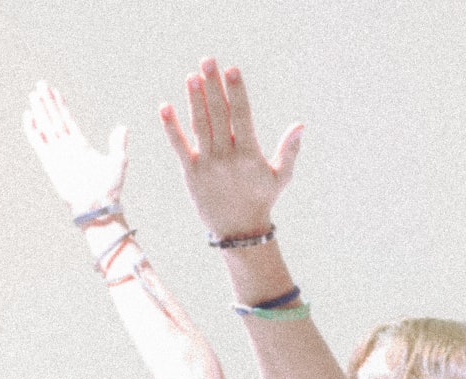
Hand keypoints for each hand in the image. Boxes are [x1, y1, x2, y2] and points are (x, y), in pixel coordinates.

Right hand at [23, 81, 127, 217]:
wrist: (98, 206)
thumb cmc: (110, 188)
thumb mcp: (118, 162)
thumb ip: (118, 143)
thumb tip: (123, 127)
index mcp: (82, 145)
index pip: (68, 120)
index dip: (61, 105)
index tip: (55, 91)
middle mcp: (67, 147)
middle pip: (54, 119)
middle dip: (47, 102)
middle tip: (41, 84)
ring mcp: (58, 154)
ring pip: (46, 127)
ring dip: (39, 111)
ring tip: (33, 94)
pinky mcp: (50, 163)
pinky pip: (38, 143)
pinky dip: (32, 129)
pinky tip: (28, 116)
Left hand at [160, 58, 302, 238]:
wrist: (239, 230)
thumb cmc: (262, 199)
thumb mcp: (280, 176)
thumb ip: (289, 150)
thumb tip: (300, 125)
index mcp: (250, 155)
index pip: (242, 116)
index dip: (236, 92)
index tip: (232, 70)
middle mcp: (227, 158)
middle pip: (218, 115)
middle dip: (213, 87)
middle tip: (208, 61)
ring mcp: (207, 165)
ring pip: (199, 127)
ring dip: (194, 100)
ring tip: (191, 76)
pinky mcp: (191, 173)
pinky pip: (179, 147)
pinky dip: (171, 127)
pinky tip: (165, 107)